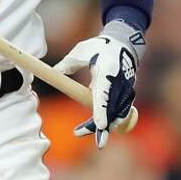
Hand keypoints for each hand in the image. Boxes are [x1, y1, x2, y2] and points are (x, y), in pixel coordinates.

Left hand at [53, 20, 144, 148]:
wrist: (123, 44)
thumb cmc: (98, 47)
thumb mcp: (80, 51)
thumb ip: (67, 64)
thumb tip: (53, 73)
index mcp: (107, 69)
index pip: (104, 94)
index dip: (102, 110)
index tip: (100, 125)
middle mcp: (120, 82)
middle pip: (112, 110)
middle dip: (102, 126)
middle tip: (82, 135)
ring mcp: (126, 89)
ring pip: (117, 114)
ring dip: (102, 126)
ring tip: (80, 131)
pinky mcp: (127, 94)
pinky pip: (119, 112)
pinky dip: (108, 121)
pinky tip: (96, 127)